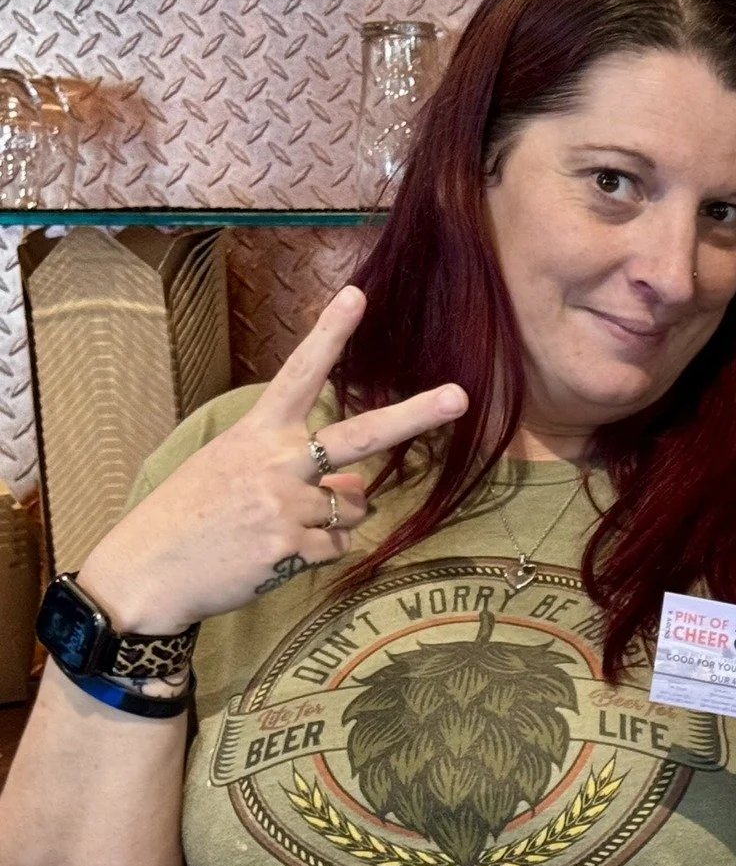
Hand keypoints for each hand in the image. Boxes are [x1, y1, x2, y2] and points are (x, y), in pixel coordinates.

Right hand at [76, 287, 469, 634]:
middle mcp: (276, 461)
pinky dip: (315, 551)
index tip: (357, 295)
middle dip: (416, 414)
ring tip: (273, 527)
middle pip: (362, 435)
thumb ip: (294, 466)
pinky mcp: (293, 546)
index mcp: (256, 432)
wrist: (146, 571)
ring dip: (332, 517)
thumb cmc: (189, 515)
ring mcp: (286, 504)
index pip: (299, 373)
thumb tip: (356, 484)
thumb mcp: (232, 471)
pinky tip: (271, 554)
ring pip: (353, 504)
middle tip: (460, 396)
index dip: (329, 335)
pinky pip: (336, 544)